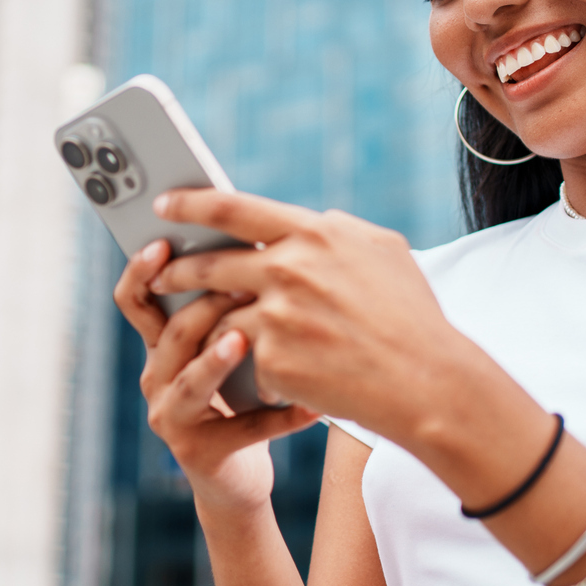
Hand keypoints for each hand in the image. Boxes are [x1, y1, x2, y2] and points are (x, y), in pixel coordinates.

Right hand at [113, 240, 320, 514]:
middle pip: (170, 333)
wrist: (237, 474)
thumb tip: (258, 242)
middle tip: (242, 283)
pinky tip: (312, 407)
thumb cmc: (239, 397)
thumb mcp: (226, 348)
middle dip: (205, 306)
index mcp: (160, 345)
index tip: (162, 243)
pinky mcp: (198, 451)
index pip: (135, 299)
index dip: (141, 271)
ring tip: (248, 338)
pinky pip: (242, 428)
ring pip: (192, 379)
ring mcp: (171, 416)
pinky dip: (281, 417)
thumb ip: (225, 306)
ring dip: (220, 357)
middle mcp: (156, 378)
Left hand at [146, 191, 480, 441]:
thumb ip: (342, 230)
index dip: (192, 204)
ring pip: (216, 315)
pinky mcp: (272, 359)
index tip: (165, 205)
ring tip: (193, 330)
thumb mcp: (385, 252)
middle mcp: (289, 268)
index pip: (234, 209)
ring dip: (201, 323)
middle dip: (177, 271)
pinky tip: (258, 373)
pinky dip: (245, 365)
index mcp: (314, 234)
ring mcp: (277, 315)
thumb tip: (317, 220)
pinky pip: (240, 358)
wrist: (425, 382)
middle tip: (160, 274)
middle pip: (209, 265)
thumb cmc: (412, 318)